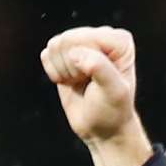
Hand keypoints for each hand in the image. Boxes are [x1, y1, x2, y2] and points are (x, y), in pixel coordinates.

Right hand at [40, 26, 150, 165]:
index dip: (86, 62)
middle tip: (88, 82)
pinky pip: (46, 54)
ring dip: (63, 70)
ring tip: (80, 82)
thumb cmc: (113, 111)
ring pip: (55, 45)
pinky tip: (69, 81)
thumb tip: (77, 55)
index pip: (87, 37)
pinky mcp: (64, 54)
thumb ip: (101, 70)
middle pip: (67, 39)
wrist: (102, 128)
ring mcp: (82, 44)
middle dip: (72, 66)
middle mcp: (102, 37)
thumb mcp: (114, 92)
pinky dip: (53, 72)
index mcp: (120, 41)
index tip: (99, 80)